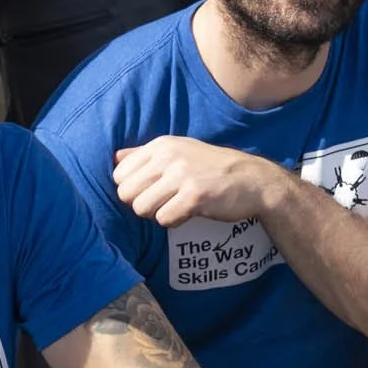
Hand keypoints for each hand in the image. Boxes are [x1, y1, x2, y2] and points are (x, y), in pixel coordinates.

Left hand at [113, 137, 283, 226]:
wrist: (253, 180)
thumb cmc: (212, 168)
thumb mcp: (179, 151)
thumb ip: (144, 154)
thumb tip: (114, 157)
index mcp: (161, 145)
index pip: (119, 174)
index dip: (133, 189)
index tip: (153, 190)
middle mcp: (168, 156)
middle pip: (125, 193)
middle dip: (142, 204)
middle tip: (165, 202)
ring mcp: (182, 175)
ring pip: (141, 208)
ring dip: (158, 214)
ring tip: (177, 206)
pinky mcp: (194, 196)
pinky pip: (164, 219)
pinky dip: (174, 222)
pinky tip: (189, 213)